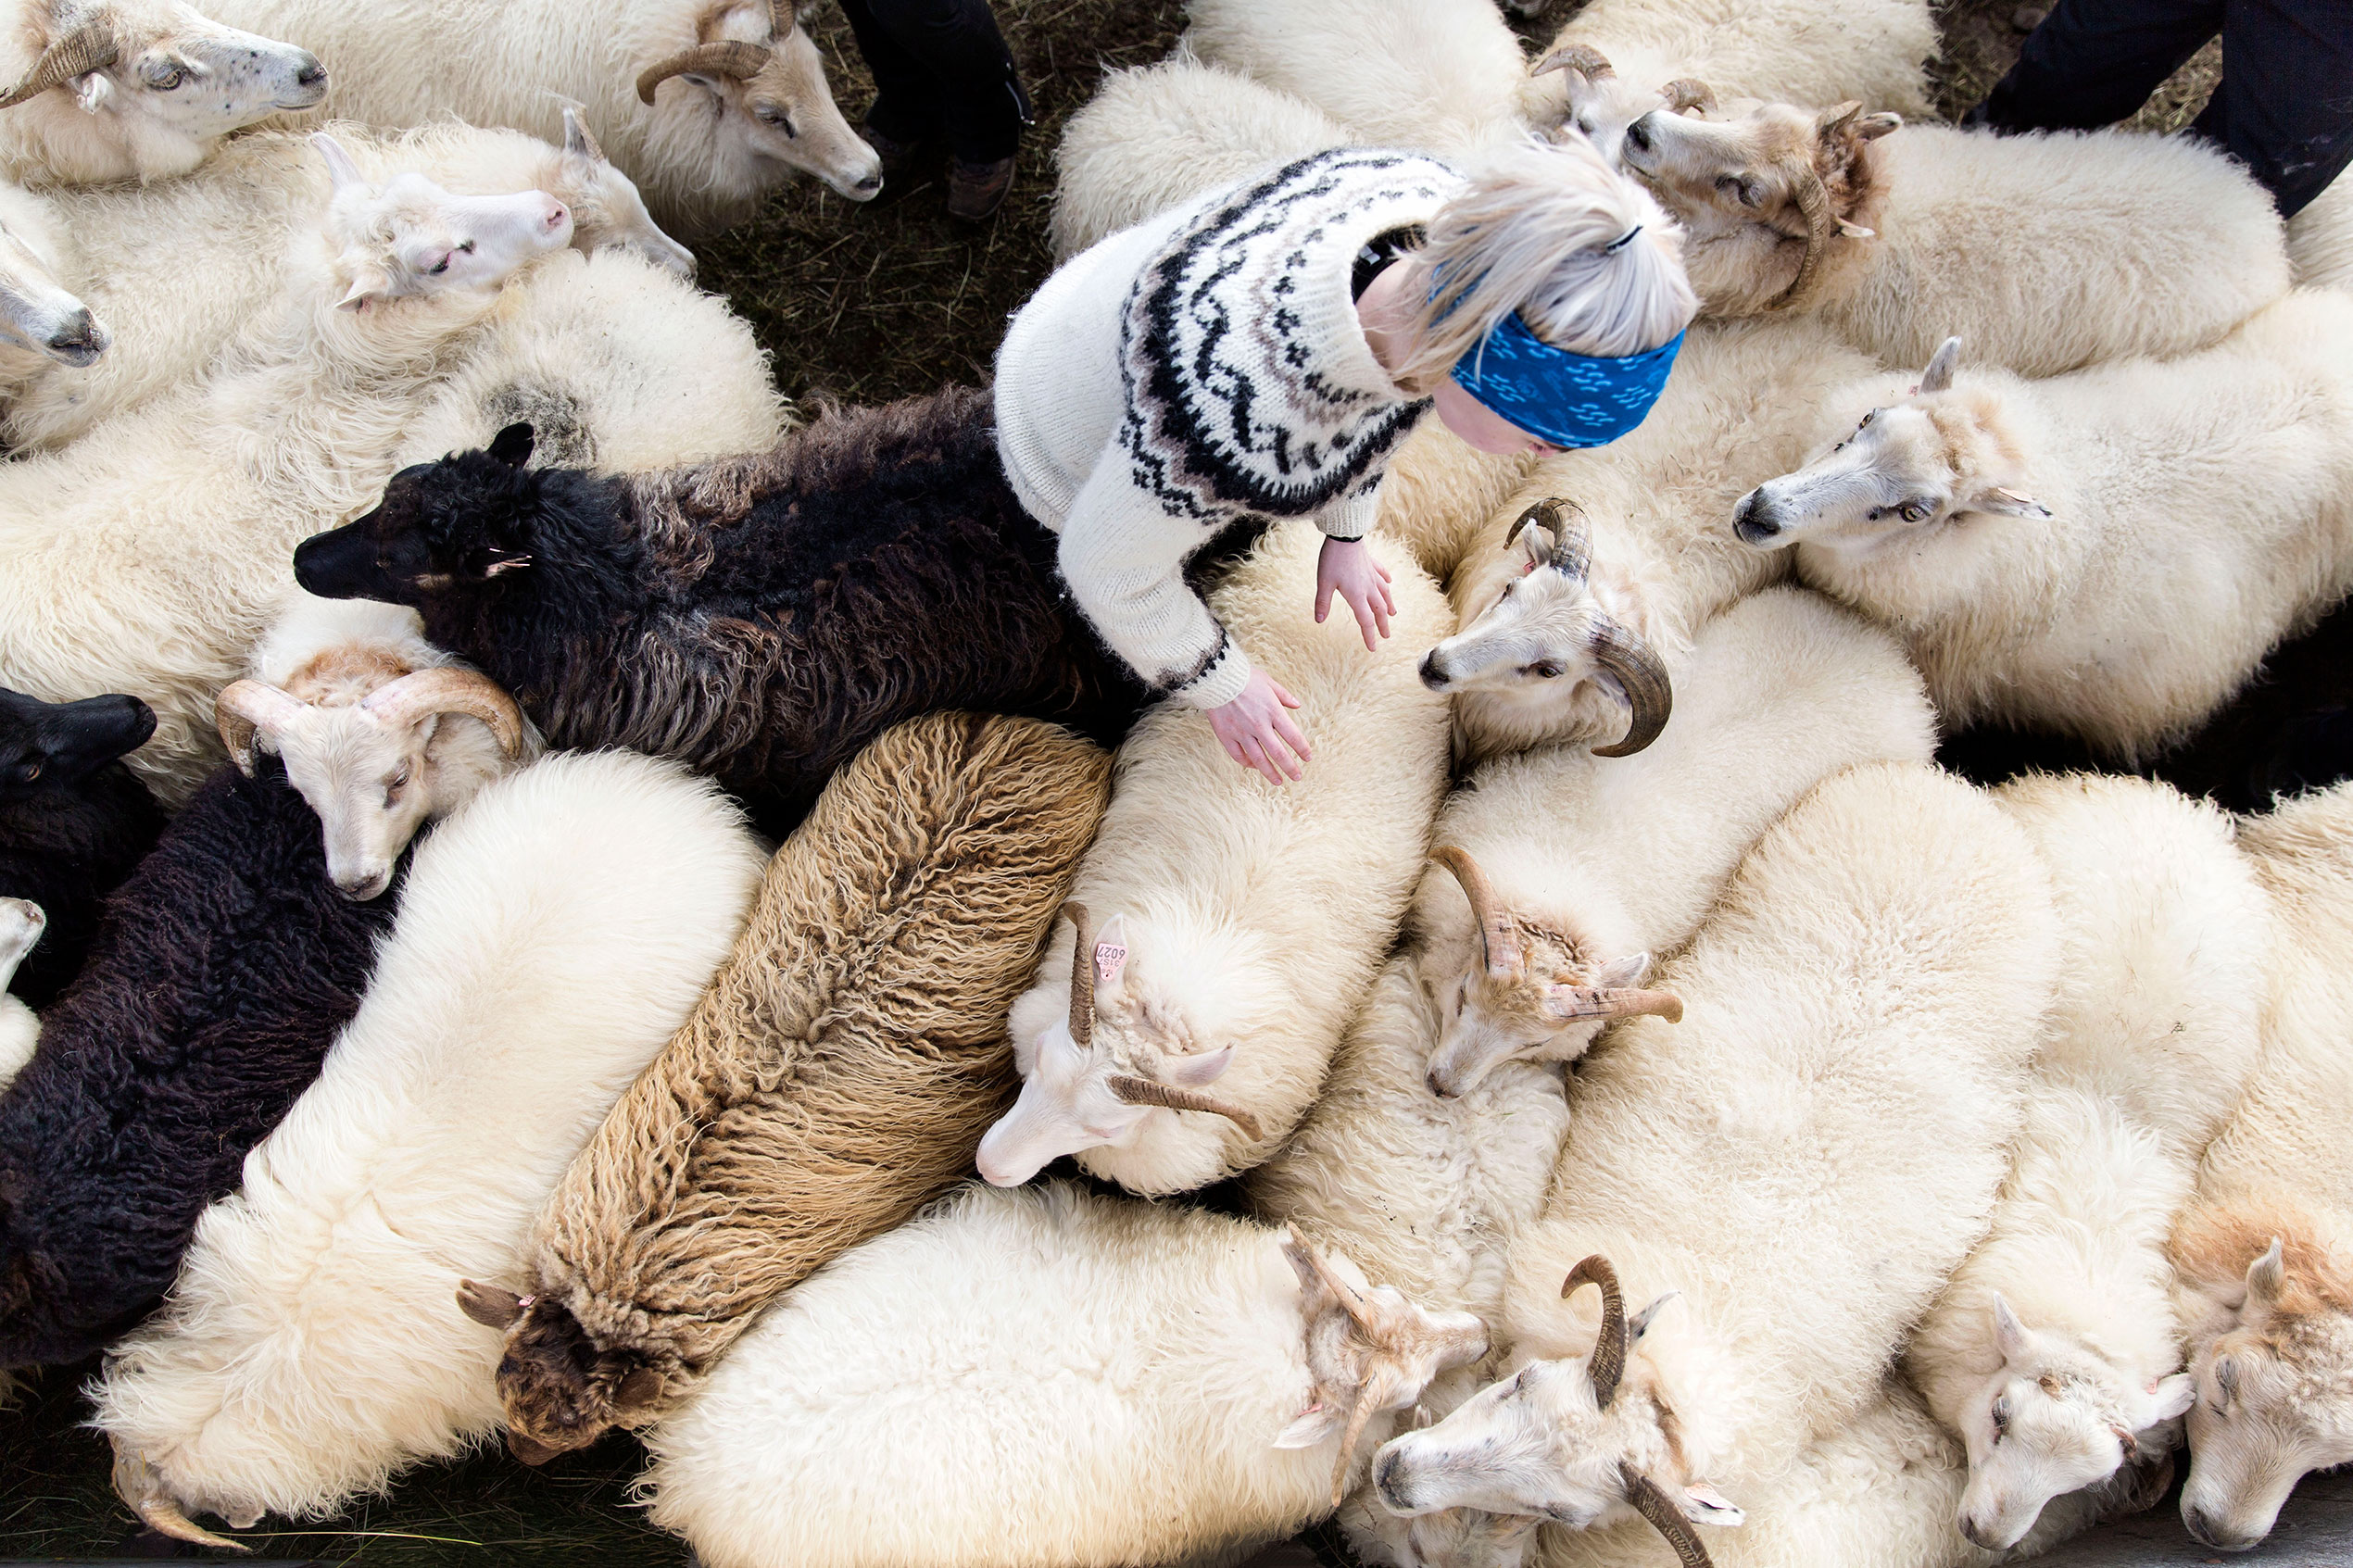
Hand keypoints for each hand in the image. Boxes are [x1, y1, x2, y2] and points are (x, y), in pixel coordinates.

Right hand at [1207, 670, 1310, 784]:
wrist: (1216, 676)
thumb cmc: (1244, 677)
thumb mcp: (1268, 681)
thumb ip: (1284, 695)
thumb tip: (1298, 704)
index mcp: (1273, 711)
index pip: (1293, 736)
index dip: (1303, 749)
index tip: (1308, 758)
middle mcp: (1259, 725)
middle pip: (1279, 753)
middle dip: (1290, 767)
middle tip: (1297, 777)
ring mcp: (1242, 732)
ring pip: (1259, 759)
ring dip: (1270, 773)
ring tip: (1278, 781)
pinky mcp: (1226, 735)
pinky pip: (1238, 755)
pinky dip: (1247, 763)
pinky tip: (1254, 766)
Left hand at [1315, 537, 1396, 650]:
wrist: (1344, 535)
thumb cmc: (1332, 559)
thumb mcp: (1324, 583)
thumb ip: (1322, 602)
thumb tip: (1319, 620)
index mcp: (1357, 596)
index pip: (1366, 621)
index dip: (1369, 636)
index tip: (1372, 648)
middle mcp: (1369, 587)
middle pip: (1379, 610)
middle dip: (1383, 625)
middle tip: (1387, 636)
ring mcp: (1372, 574)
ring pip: (1384, 594)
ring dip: (1389, 605)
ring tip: (1393, 613)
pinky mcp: (1371, 563)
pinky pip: (1382, 574)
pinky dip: (1386, 580)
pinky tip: (1390, 582)